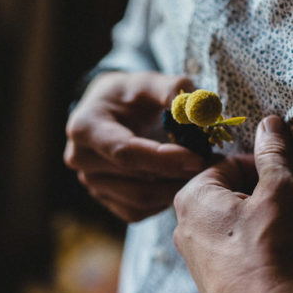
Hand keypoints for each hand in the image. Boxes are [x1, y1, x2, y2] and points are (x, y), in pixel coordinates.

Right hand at [64, 71, 210, 222]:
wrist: (110, 109)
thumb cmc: (130, 94)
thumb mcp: (149, 81)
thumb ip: (173, 90)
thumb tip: (199, 110)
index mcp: (85, 127)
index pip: (125, 152)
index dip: (163, 159)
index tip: (198, 158)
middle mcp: (80, 159)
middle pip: (135, 178)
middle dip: (177, 173)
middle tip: (211, 163)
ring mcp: (90, 182)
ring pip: (139, 199)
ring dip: (174, 188)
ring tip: (199, 171)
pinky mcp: (104, 199)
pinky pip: (138, 210)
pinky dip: (163, 200)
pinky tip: (178, 180)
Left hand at [173, 115, 292, 292]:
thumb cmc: (268, 248)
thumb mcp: (279, 191)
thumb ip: (274, 154)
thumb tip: (271, 123)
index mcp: (190, 196)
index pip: (228, 164)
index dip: (262, 168)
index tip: (286, 179)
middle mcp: (181, 224)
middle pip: (227, 192)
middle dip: (260, 193)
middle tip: (289, 205)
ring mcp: (191, 255)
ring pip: (228, 220)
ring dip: (257, 218)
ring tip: (283, 230)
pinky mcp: (205, 280)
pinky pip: (228, 247)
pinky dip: (250, 244)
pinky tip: (272, 254)